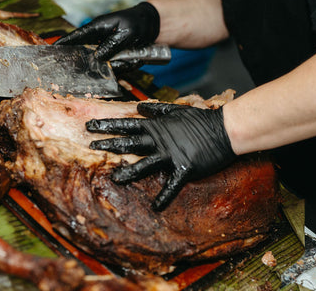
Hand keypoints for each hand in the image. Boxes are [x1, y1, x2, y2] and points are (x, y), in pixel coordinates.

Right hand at [55, 2, 159, 62]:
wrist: (153, 26)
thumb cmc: (138, 23)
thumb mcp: (126, 33)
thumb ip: (111, 45)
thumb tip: (98, 57)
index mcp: (98, 28)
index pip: (77, 37)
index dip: (65, 44)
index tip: (53, 50)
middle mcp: (99, 39)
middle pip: (86, 54)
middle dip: (90, 63)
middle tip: (91, 71)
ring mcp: (106, 49)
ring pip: (102, 64)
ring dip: (117, 65)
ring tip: (131, 58)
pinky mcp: (114, 57)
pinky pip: (115, 68)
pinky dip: (125, 66)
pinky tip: (135, 59)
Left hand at [86, 103, 235, 210]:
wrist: (225, 130)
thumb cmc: (201, 120)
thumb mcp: (176, 111)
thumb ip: (156, 111)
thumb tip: (139, 107)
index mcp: (156, 128)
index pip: (127, 125)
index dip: (108, 126)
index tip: (90, 126)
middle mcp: (158, 141)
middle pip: (129, 143)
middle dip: (109, 144)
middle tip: (91, 146)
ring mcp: (170, 155)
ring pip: (144, 165)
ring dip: (128, 173)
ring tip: (114, 179)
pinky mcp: (184, 168)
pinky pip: (172, 186)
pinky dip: (164, 197)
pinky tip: (156, 207)